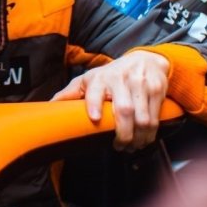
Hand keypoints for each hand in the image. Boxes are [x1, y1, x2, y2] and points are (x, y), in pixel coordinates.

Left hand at [51, 51, 169, 151]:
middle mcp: (120, 79)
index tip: (95, 118)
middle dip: (123, 134)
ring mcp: (140, 84)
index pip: (96, 90)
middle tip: (119, 146)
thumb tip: (49, 106)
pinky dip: (150, 133)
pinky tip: (144, 139)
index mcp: (99, 78)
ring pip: (142, 118)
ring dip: (138, 138)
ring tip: (132, 146)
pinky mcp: (157, 89)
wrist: (145, 59)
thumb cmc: (112, 74)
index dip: (95, 104)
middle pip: (124, 110)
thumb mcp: (89, 79)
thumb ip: (70, 93)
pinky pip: (155, 117)